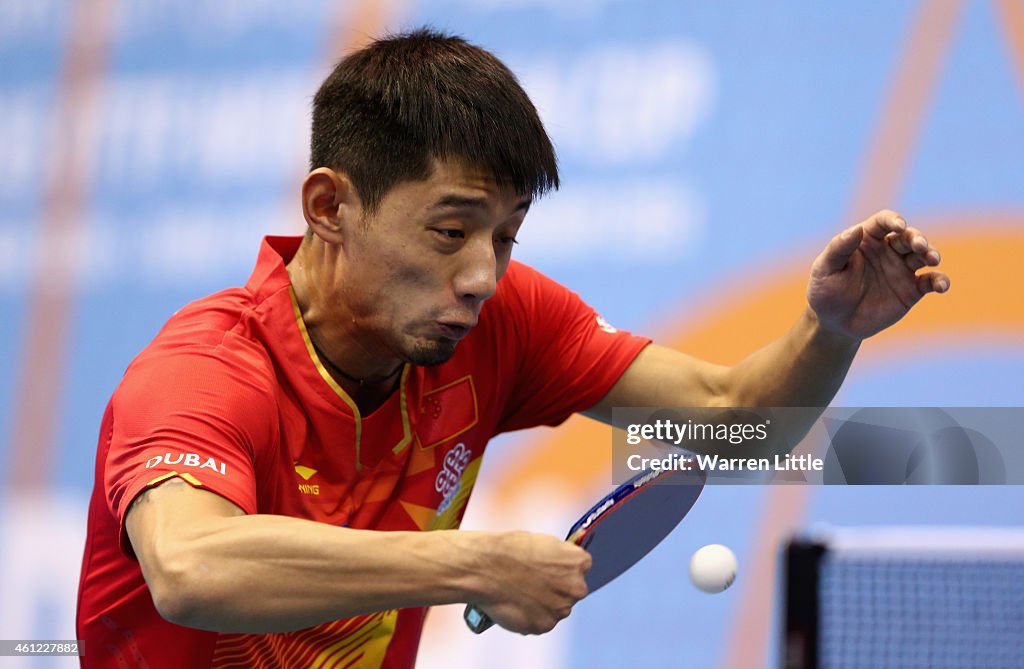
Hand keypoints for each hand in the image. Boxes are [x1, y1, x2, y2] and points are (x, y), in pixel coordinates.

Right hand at [472, 531, 590, 634]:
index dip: (563, 568)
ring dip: (544, 605)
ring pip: (556, 608)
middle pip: (572, 591)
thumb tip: (559, 567)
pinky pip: (541, 622)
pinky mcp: (544, 625)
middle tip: (534, 584)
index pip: (581, 567)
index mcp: (579, 562)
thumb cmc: (510, 550)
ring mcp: (561, 609)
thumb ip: (558, 558)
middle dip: (557, 589)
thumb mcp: (542, 543)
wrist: (487, 568)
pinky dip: (530, 616)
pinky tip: (516, 605)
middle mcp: (576, 587)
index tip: (551, 569)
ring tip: (520, 594)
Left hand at [806, 210, 949, 339]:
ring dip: (931, 253)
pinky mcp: (911, 290)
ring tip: (932, 259)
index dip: (893, 220)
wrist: (834, 322)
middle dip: (916, 238)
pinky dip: (940, 281)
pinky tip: (941, 285)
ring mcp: (901, 269)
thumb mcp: (824, 269)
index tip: (898, 225)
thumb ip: (839, 248)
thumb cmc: (825, 291)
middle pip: (908, 236)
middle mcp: (888, 251)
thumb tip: (856, 229)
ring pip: (923, 255)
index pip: (883, 222)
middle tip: (919, 245)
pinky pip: (930, 281)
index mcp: (866, 240)